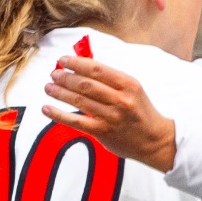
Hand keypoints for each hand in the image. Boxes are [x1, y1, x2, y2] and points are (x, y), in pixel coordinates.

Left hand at [42, 57, 178, 169]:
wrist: (154, 140)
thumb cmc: (140, 112)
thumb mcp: (132, 89)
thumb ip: (110, 79)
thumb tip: (82, 67)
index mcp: (128, 84)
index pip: (97, 69)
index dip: (76, 63)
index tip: (63, 60)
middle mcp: (120, 99)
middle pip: (85, 84)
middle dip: (65, 77)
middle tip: (54, 74)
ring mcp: (111, 116)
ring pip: (79, 100)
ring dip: (60, 92)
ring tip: (48, 87)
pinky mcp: (103, 132)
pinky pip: (76, 121)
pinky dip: (59, 115)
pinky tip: (47, 109)